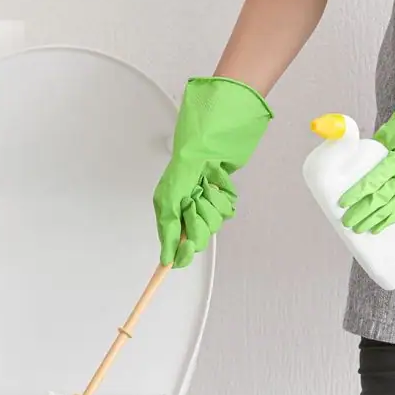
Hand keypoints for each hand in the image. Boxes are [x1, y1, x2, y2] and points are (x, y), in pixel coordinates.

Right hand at [153, 77, 271, 267]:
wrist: (213, 137)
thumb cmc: (187, 159)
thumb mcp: (169, 196)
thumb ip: (169, 229)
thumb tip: (167, 258)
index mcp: (168, 209)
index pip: (173, 243)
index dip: (178, 253)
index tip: (180, 258)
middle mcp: (186, 208)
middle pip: (196, 236)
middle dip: (197, 220)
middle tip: (194, 202)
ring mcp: (205, 202)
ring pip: (214, 223)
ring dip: (211, 204)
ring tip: (205, 185)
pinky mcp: (222, 195)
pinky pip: (227, 209)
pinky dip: (223, 196)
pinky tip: (216, 181)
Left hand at [339, 26, 394, 233]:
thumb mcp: (384, 132)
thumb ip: (362, 144)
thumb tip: (335, 147)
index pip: (375, 180)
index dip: (358, 193)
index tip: (342, 203)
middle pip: (382, 198)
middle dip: (363, 212)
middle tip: (346, 222)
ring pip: (393, 207)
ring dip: (374, 220)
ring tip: (358, 229)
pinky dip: (390, 220)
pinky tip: (377, 228)